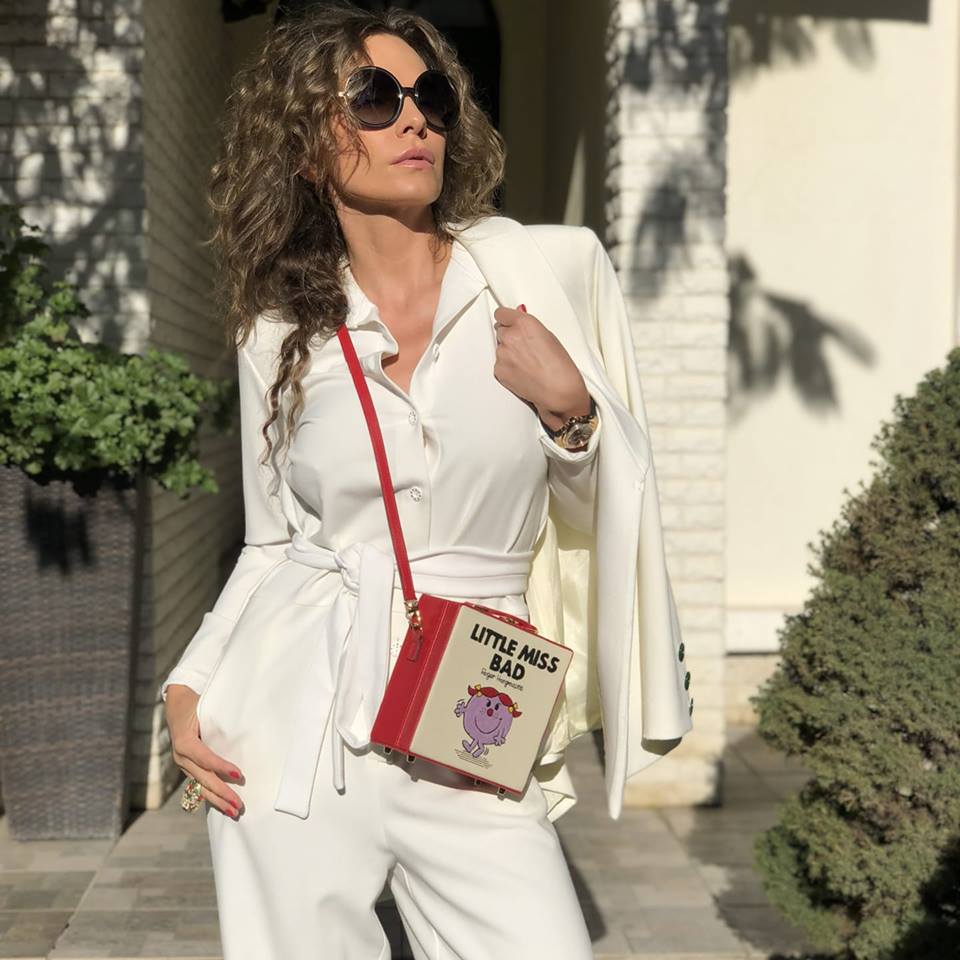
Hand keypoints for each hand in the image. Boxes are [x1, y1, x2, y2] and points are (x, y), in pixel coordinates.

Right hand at [165, 683, 245, 818]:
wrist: (177, 703)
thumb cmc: (196, 703)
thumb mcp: (204, 706)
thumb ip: (217, 718)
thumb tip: (243, 723)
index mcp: (184, 741)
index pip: (204, 757)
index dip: (221, 766)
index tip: (239, 774)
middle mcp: (180, 756)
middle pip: (203, 778)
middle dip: (222, 792)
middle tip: (239, 804)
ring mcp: (182, 764)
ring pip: (200, 786)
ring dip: (218, 800)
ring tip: (234, 812)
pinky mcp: (187, 768)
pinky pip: (199, 784)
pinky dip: (211, 795)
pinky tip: (223, 806)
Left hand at [492, 304, 591, 427]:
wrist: (558, 391)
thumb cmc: (560, 366)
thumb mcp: (549, 337)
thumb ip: (529, 326)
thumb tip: (520, 320)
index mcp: (524, 324)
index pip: (501, 313)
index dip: (507, 319)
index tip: (509, 322)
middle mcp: (510, 336)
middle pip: (500, 330)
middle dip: (509, 336)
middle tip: (524, 347)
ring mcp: (502, 354)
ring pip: (500, 348)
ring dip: (508, 352)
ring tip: (526, 363)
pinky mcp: (498, 370)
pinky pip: (499, 363)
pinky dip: (507, 367)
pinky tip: (522, 372)